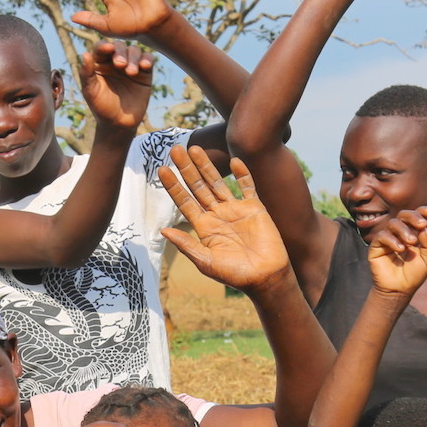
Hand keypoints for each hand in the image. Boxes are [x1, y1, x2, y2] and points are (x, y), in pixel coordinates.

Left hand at [79, 39, 154, 132]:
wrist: (119, 123)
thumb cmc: (101, 107)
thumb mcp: (91, 92)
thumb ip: (87, 74)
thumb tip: (84, 54)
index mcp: (100, 63)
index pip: (101, 48)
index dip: (104, 46)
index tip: (107, 49)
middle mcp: (115, 61)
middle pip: (119, 46)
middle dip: (120, 52)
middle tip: (120, 64)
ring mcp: (130, 65)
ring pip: (134, 50)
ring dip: (133, 57)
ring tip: (131, 72)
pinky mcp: (144, 72)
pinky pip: (148, 59)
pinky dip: (147, 59)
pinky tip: (144, 67)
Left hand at [158, 146, 291, 290]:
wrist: (265, 277)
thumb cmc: (234, 274)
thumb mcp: (206, 262)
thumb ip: (186, 245)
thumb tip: (163, 231)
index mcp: (204, 227)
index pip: (184, 202)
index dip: (173, 186)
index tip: (162, 170)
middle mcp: (217, 215)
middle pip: (198, 186)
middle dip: (186, 169)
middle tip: (175, 149)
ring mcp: (236, 209)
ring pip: (217, 182)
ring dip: (206, 166)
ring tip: (195, 148)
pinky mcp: (255, 208)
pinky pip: (247, 187)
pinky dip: (242, 174)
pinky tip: (234, 161)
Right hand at [365, 208, 426, 294]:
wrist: (400, 290)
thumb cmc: (414, 274)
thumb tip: (423, 227)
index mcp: (413, 233)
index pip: (415, 217)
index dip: (421, 211)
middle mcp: (399, 233)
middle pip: (403, 215)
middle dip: (413, 217)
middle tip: (421, 224)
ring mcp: (387, 239)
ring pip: (392, 223)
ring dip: (403, 230)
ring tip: (411, 242)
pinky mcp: (376, 247)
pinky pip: (382, 236)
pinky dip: (392, 240)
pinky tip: (400, 249)